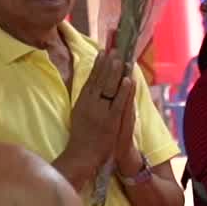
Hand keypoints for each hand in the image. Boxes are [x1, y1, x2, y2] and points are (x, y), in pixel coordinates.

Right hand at [66, 51, 137, 169]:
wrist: (82, 156)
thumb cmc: (82, 136)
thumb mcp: (79, 113)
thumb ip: (86, 99)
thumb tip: (91, 84)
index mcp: (82, 101)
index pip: (91, 78)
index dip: (97, 64)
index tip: (103, 51)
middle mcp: (89, 104)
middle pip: (100, 79)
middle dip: (108, 63)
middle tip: (115, 49)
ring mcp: (100, 112)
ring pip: (108, 88)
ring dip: (115, 72)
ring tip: (121, 59)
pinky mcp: (110, 121)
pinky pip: (118, 103)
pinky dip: (123, 91)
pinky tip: (127, 80)